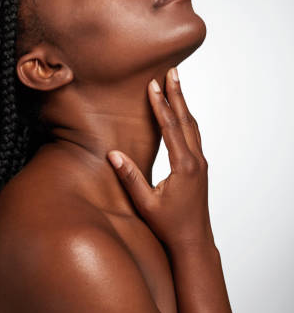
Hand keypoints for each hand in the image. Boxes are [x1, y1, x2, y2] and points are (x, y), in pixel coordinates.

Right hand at [107, 67, 213, 253]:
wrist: (194, 241)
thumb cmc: (169, 226)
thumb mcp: (146, 203)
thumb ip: (130, 177)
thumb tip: (113, 154)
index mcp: (184, 166)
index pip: (170, 127)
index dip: (161, 104)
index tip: (154, 84)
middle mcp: (196, 161)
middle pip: (186, 120)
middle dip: (178, 94)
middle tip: (173, 71)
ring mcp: (200, 164)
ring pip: (192, 126)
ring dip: (183, 104)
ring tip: (176, 84)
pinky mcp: (199, 168)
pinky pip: (193, 136)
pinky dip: (185, 119)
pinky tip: (180, 114)